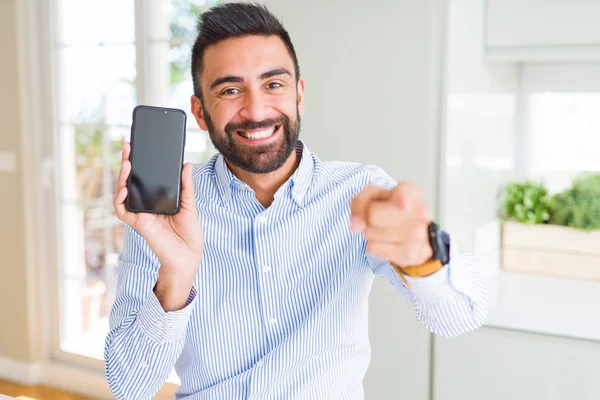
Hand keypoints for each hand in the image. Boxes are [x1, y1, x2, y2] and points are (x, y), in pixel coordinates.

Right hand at [114, 142, 203, 310]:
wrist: (189, 255)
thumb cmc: (190, 233)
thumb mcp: (190, 205)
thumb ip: (186, 186)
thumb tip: (186, 165)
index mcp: (159, 198)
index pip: (146, 178)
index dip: (140, 163)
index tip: (139, 147)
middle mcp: (147, 204)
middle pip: (132, 182)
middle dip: (128, 164)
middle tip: (128, 147)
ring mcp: (142, 213)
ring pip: (124, 193)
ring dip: (122, 178)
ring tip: (127, 163)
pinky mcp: (139, 223)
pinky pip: (123, 211)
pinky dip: (120, 200)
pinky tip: (123, 189)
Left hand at [350, 182, 432, 266]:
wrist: (415, 236)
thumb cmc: (391, 210)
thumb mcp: (374, 196)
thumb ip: (360, 202)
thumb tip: (356, 225)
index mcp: (413, 192)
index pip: (403, 194)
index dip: (400, 199)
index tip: (403, 206)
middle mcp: (421, 212)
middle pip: (373, 215)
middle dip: (369, 217)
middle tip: (381, 218)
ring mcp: (418, 235)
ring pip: (371, 233)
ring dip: (371, 233)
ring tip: (386, 229)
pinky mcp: (411, 253)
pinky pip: (373, 248)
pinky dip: (375, 246)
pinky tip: (389, 242)